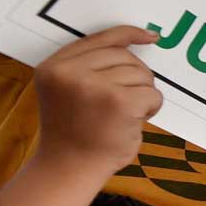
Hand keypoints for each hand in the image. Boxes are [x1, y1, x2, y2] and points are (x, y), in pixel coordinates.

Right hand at [34, 26, 162, 175]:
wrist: (69, 170)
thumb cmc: (75, 136)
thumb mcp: (67, 93)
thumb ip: (87, 69)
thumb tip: (133, 47)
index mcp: (54, 67)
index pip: (100, 39)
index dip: (129, 35)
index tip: (151, 37)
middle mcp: (69, 72)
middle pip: (125, 56)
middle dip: (136, 78)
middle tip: (127, 104)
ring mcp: (93, 85)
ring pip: (141, 74)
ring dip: (142, 96)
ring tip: (125, 117)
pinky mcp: (117, 102)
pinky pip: (152, 94)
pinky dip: (152, 108)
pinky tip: (135, 122)